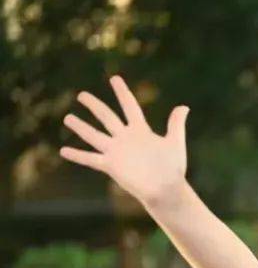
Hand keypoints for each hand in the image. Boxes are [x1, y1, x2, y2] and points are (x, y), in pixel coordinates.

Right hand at [60, 76, 188, 208]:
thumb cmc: (172, 168)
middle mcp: (125, 138)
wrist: (166, 189)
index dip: (122, 92)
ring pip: (94, 135)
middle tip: (81, 95)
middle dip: (94, 105)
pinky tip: (63, 150)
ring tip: (67, 118)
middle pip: (107, 117)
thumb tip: (184, 106)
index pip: (129, 106)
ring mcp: (117, 151)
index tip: (114, 78)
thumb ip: (176, 124)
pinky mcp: (111, 165)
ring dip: (81, 127)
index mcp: (140, 131)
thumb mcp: (175, 142)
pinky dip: (77, 155)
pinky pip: (91, 159)